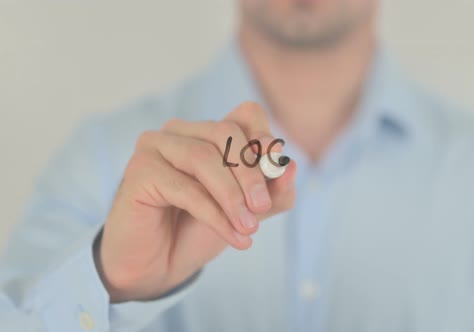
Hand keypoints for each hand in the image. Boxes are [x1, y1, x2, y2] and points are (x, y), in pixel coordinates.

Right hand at [94, 102, 296, 301]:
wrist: (158, 265)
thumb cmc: (199, 230)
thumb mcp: (248, 211)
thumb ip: (273, 192)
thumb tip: (291, 167)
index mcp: (208, 132)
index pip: (246, 115)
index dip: (265, 139)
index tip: (279, 172)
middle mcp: (180, 130)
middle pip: (226, 132)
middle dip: (251, 173)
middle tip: (263, 208)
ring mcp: (155, 145)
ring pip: (204, 158)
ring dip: (232, 197)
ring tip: (249, 227)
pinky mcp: (139, 170)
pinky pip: (185, 188)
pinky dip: (215, 215)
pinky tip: (234, 236)